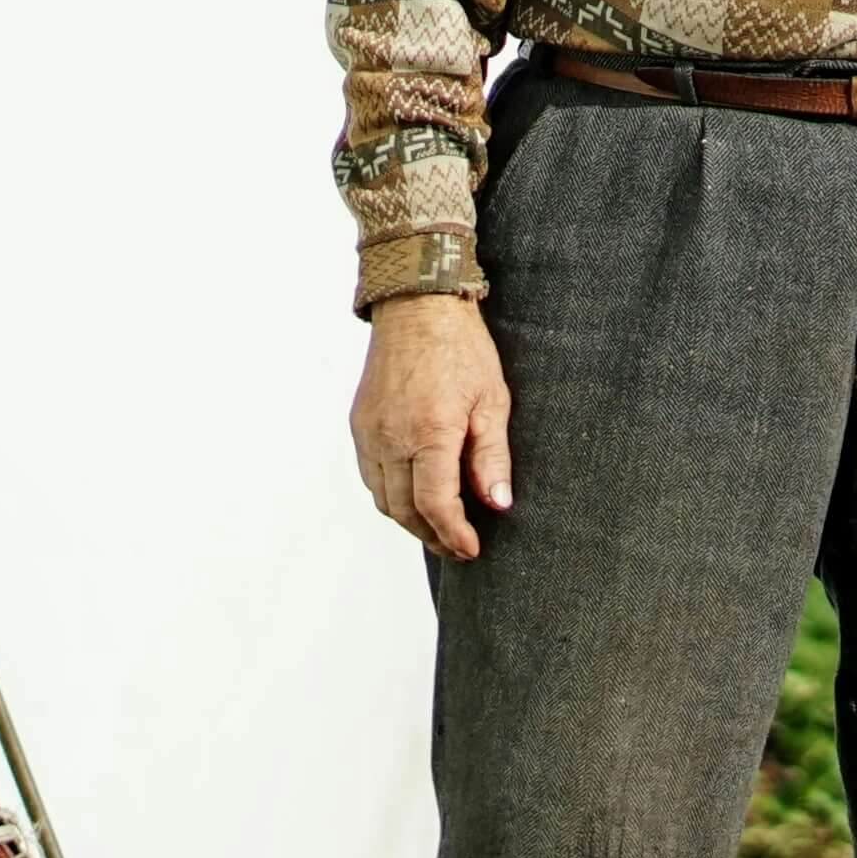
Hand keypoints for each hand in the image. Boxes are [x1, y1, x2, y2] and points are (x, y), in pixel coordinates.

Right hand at [351, 294, 514, 559]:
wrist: (417, 308)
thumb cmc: (462, 349)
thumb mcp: (492, 401)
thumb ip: (492, 457)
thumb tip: (497, 503)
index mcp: (429, 432)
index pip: (435, 505)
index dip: (454, 534)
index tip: (472, 549)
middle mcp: (391, 437)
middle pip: (405, 511)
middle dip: (433, 536)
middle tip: (459, 547)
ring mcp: (369, 433)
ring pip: (383, 499)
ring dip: (410, 521)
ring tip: (439, 530)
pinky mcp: (359, 425)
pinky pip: (370, 476)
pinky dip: (391, 497)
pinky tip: (414, 498)